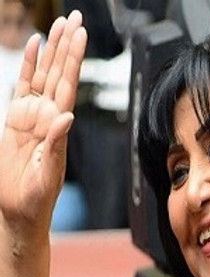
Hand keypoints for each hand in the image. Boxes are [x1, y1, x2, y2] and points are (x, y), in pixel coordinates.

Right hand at [0, 11, 86, 235]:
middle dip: (67, 47)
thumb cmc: (38, 199)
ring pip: (42, 76)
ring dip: (51, 52)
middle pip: (59, 74)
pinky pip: (22, 87)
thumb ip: (56, 144)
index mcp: (58, 127)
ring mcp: (32, 117)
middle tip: (75, 18)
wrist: (20, 211)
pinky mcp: (16, 121)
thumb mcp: (48, 173)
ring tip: (59, 26)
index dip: (74, 60)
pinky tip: (34, 47)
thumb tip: (66, 116)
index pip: (69, 86)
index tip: (80, 35)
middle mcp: (48, 117)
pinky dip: (28, 66)